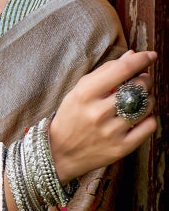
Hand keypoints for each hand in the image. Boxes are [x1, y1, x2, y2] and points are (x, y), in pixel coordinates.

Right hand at [49, 48, 157, 184]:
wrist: (59, 154)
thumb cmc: (71, 118)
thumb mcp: (78, 91)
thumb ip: (105, 72)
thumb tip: (132, 55)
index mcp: (85, 94)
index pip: (122, 70)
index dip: (141, 59)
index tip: (150, 55)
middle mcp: (98, 113)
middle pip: (139, 86)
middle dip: (144, 80)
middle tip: (140, 82)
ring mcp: (111, 132)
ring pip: (147, 105)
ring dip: (147, 99)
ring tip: (136, 102)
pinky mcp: (121, 148)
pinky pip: (150, 126)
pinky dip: (148, 118)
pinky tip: (137, 118)